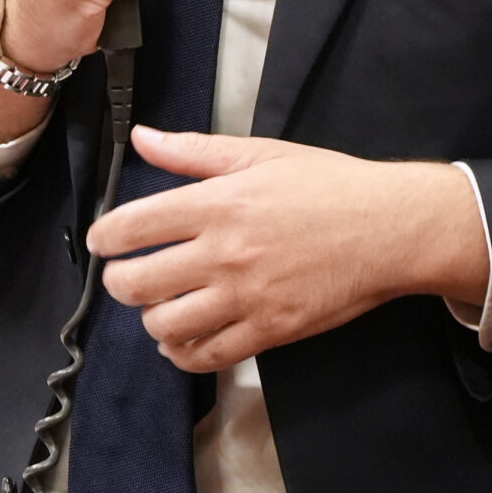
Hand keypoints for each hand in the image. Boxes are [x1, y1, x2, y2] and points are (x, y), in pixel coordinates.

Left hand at [87, 128, 490, 372]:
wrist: (389, 227)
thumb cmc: (329, 186)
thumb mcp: (260, 154)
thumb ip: (193, 151)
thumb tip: (143, 137)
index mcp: (218, 203)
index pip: (133, 225)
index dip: (104, 237)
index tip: (102, 242)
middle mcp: (224, 252)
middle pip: (138, 282)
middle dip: (119, 282)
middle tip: (125, 276)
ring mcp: (246, 297)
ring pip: (166, 324)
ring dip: (151, 318)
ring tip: (159, 306)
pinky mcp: (269, 330)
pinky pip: (208, 355)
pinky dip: (184, 352)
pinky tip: (183, 339)